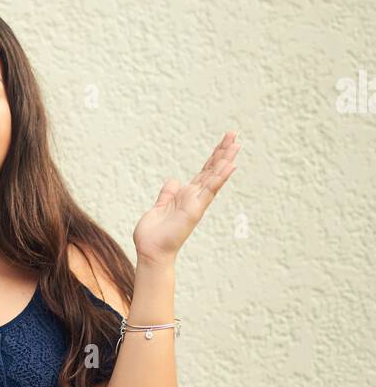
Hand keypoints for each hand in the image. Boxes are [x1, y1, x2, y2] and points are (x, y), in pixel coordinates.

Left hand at [132, 130, 240, 265]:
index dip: (214, 157)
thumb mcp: (159, 207)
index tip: (224, 142)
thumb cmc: (154, 234)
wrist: (151, 251)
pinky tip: (229, 165)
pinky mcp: (195, 209)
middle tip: (234, 135)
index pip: (204, 172)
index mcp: (186, 195)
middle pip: (212, 170)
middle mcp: (195, 197)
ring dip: (225, 160)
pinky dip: (219, 178)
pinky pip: (209, 190)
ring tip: (236, 144)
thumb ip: (168, 194)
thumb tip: (175, 180)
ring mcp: (197, 203)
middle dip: (222, 152)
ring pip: (214, 177)